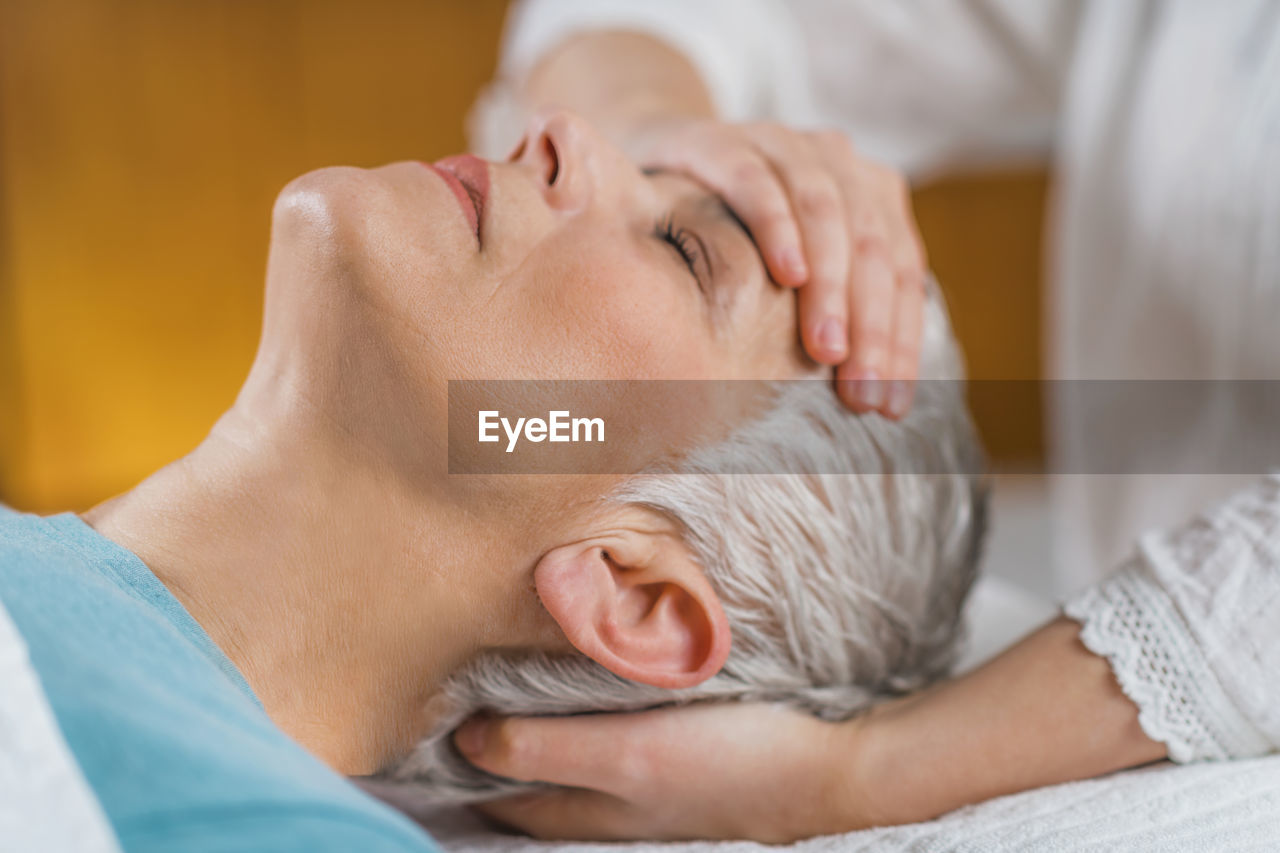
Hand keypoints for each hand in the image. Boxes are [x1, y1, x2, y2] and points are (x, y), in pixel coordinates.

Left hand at [453, 702, 880, 842]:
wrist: (826, 775)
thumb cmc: (726, 763)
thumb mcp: (627, 753)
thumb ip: (547, 748)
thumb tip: (469, 739)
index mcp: (591, 810)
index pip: (506, 798)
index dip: (468, 767)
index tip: (437, 724)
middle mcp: (613, 814)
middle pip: (535, 793)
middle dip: (496, 762)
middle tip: (462, 713)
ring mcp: (649, 799)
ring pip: (573, 779)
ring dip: (540, 751)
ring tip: (511, 709)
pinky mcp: (682, 775)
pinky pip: (614, 761)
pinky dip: (587, 744)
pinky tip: (594, 713)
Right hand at [627, 118, 927, 417]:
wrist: (657, 160)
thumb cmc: (734, 234)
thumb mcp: (792, 272)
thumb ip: (835, 309)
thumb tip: (873, 398)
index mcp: (870, 194)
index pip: (901, 271)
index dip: (900, 342)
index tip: (888, 406)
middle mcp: (837, 162)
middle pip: (871, 244)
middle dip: (871, 325)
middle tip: (860, 390)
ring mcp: (783, 144)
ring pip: (824, 212)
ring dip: (830, 286)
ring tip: (827, 349)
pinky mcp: (724, 142)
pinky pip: (758, 183)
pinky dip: (778, 228)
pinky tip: (787, 275)